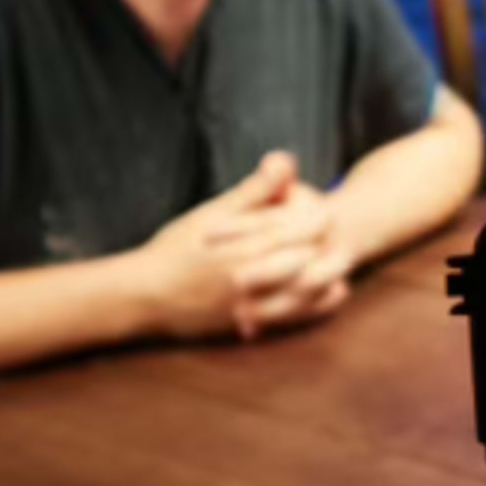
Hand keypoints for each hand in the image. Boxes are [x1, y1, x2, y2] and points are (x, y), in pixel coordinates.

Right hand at [140, 152, 349, 342]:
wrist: (143, 296)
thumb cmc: (175, 249)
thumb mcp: (211, 214)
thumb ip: (253, 191)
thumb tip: (285, 160)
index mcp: (245, 244)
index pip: (301, 227)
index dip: (318, 217)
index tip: (325, 210)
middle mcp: (253, 277)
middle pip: (311, 260)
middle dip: (329, 248)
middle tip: (339, 239)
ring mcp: (252, 305)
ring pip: (308, 293)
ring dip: (329, 278)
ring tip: (342, 266)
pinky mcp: (249, 325)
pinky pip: (294, 319)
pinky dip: (317, 306)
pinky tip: (329, 294)